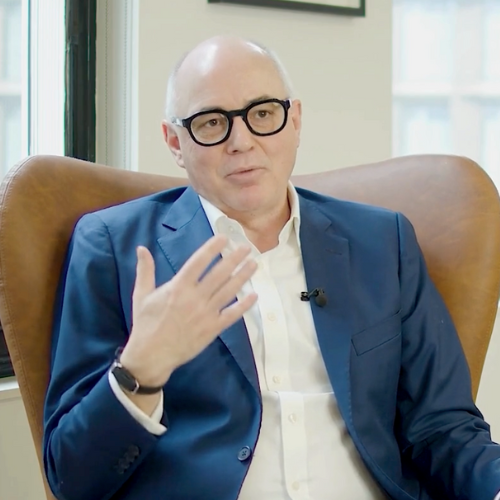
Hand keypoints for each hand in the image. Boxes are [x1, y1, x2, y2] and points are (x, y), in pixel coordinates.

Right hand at [119, 235, 257, 387]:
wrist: (151, 355)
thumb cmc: (145, 324)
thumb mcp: (141, 295)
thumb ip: (145, 270)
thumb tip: (141, 248)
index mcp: (178, 287)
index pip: (198, 262)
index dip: (212, 248)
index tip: (224, 238)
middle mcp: (194, 298)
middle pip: (219, 274)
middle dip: (234, 259)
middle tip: (246, 248)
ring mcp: (205, 314)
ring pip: (228, 291)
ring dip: (242, 276)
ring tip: (254, 264)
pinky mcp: (212, 329)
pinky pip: (231, 315)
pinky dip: (244, 305)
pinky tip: (254, 295)